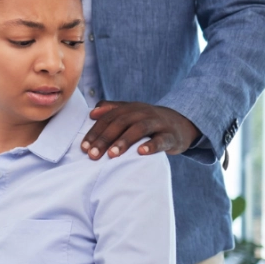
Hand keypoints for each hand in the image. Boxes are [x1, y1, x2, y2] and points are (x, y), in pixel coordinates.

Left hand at [81, 102, 200, 159]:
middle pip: (121, 122)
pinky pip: (161, 140)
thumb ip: (112, 110)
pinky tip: (141, 153)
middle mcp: (143, 113)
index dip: (95, 132)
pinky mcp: (171, 135)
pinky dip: (151, 145)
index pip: (108, 118)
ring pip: (139, 128)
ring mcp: (158, 123)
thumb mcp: (131, 113)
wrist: (181, 123)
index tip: (84, 148)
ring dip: (124, 141)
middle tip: (93, 155)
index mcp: (130, 108)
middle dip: (104, 138)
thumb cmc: (148, 122)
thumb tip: (92, 113)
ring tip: (112, 154)